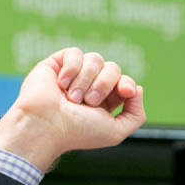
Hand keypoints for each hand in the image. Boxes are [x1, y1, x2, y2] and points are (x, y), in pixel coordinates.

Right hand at [0, 48, 145, 169]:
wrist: (46, 125)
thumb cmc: (78, 132)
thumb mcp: (116, 131)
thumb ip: (135, 115)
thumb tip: (137, 89)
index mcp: (104, 102)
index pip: (125, 83)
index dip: (127, 84)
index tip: (125, 91)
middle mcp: (90, 87)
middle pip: (113, 69)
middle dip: (104, 84)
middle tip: (89, 102)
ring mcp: (74, 74)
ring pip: (95, 59)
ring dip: (86, 80)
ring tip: (72, 98)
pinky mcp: (57, 63)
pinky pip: (75, 53)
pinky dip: (72, 69)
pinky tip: (61, 85)